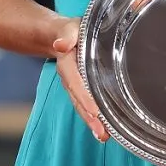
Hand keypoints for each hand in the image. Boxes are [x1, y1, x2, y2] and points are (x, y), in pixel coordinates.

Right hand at [52, 18, 108, 141]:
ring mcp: (76, 86)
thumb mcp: (70, 28)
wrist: (63, 36)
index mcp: (68, 64)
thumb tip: (61, 44)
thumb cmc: (71, 31)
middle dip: (90, 118)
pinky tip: (104, 130)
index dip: (85, 98)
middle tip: (102, 134)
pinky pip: (87, 104)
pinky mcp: (82, 89)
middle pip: (79, 101)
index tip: (95, 112)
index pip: (76, 83)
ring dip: (93, 122)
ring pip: (83, 106)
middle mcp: (71, 79)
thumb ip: (66, 34)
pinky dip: (94, 118)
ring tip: (104, 137)